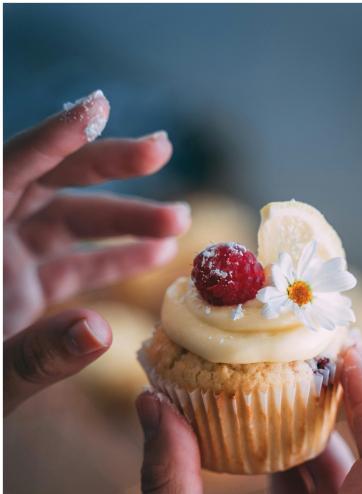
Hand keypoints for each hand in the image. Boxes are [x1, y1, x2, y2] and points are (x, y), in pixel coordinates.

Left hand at [4, 90, 189, 413]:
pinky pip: (74, 265)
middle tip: (161, 149)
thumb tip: (100, 331)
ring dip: (125, 218)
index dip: (52, 138)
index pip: (5, 171)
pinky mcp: (25, 290)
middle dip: (106, 165)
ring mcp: (8, 264)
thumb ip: (38, 354)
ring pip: (68, 222)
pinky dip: (115, 259)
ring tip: (181, 222)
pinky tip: (159, 254)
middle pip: (46, 182)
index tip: (99, 109)